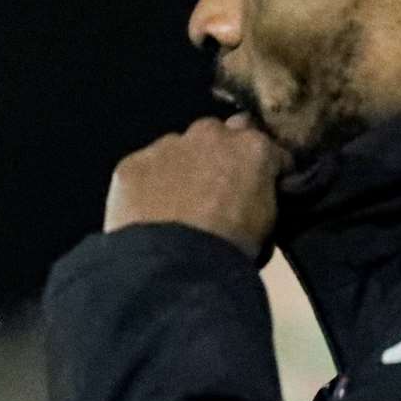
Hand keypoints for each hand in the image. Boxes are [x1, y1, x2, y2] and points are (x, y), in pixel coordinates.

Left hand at [104, 115, 288, 258]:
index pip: (264, 147)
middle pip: (217, 136)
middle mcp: (210, 135)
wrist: (176, 266)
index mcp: (251, 148)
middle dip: (217, 156)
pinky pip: (143, 170)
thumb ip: (262, 193)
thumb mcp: (267, 223)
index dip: (261, 167)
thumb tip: (253, 193)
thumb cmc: (231, 248)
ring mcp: (167, 146)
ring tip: (174, 207)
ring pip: (176, 149)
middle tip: (212, 191)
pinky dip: (146, 186)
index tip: (257, 184)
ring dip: (179, 169)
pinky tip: (147, 213)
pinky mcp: (133, 164)